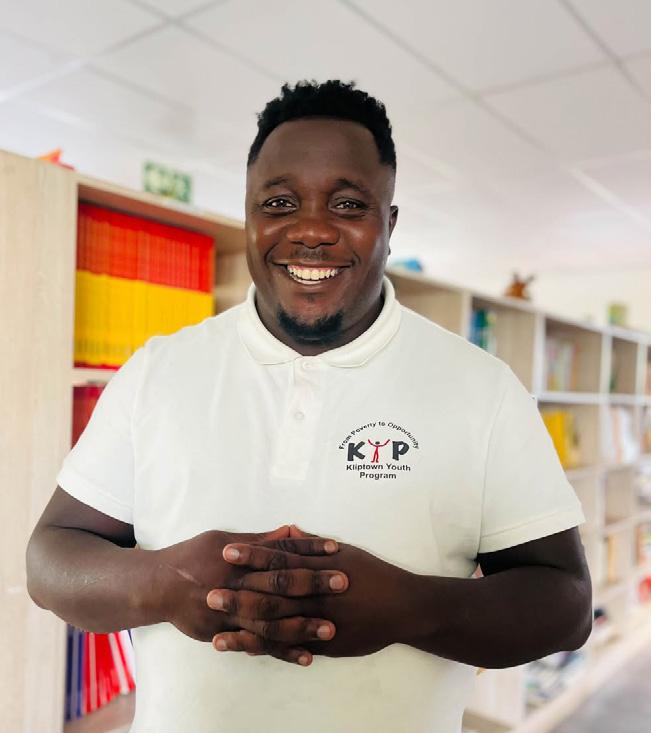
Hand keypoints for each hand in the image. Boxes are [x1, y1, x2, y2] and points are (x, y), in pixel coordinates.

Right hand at [153, 526, 344, 664]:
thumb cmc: (193, 555)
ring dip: (302, 624)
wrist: (158, 585)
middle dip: (312, 584)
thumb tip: (291, 530)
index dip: (307, 548)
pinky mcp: (225, 633)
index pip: (280, 550)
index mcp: (239, 556)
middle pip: (279, 583)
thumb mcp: (223, 539)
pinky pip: (257, 645)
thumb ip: (259, 540)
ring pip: (271, 620)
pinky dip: (282, 651)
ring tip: (331, 628)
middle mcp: (236, 583)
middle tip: (344, 583)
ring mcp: (230, 611)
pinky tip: (306, 657)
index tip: (335, 548)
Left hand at [212, 531, 413, 659]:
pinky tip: (247, 652)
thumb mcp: (345, 551)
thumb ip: (312, 543)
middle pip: (271, 595)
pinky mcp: (324, 644)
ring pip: (276, 627)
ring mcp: (319, 622)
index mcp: (318, 568)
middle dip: (239, 595)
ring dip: (245, 630)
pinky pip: (291, 648)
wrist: (402, 606)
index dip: (252, 556)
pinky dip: (268, 650)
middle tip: (208, 593)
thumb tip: (287, 528)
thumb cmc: (373, 573)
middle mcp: (315, 595)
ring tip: (215, 634)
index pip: (278, 559)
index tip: (227, 552)